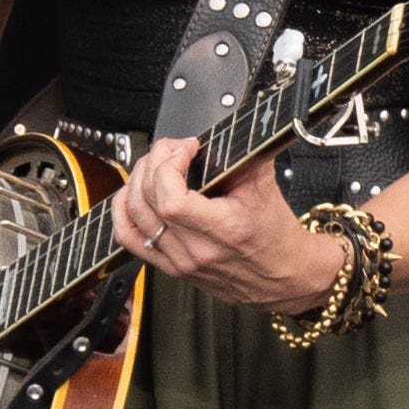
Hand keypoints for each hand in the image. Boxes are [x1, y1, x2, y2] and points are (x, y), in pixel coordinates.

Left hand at [111, 136, 341, 313]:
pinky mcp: (170, 268)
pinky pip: (129, 238)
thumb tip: (222, 131)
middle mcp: (197, 250)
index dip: (169, 165)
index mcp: (223, 231)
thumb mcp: (266, 189)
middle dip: (153, 164)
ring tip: (155, 167)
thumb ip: (243, 156)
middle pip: (148, 201)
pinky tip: (133, 194)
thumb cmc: (277, 238)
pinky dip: (124, 211)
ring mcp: (179, 261)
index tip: (187, 149)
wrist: (284, 276)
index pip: (171, 199)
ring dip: (137, 182)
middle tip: (172, 151)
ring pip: (133, 217)